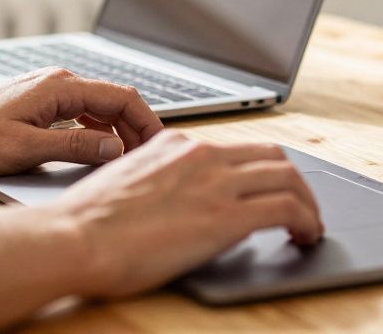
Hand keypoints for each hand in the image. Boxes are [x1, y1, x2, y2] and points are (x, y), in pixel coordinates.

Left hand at [0, 67, 161, 174]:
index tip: (159, 146)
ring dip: (119, 130)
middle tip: (148, 158)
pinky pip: (82, 112)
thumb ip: (74, 148)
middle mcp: (59, 81)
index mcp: (60, 86)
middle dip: (137, 127)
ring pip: (100, 106)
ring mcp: (49, 90)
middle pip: (116, 100)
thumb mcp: (24, 150)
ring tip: (128, 158)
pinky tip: (98, 151)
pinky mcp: (40, 102)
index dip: (146, 122)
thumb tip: (115, 149)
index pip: (122, 97)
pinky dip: (98, 130)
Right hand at [0, 130, 322, 330]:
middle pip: (273, 156)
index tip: (271, 188)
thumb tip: (178, 200)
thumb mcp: (127, 181)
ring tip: (310, 226)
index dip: (264, 169)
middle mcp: (202, 154)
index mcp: (177, 144)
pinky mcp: (227, 215)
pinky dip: (307, 221)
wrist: (72, 239)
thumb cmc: (85, 224)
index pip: (239, 147)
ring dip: (307, 203)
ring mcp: (217, 182)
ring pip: (289, 178)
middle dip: (293, 182)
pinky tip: (306, 236)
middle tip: (300, 207)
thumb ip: (160, 180)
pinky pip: (287, 208)